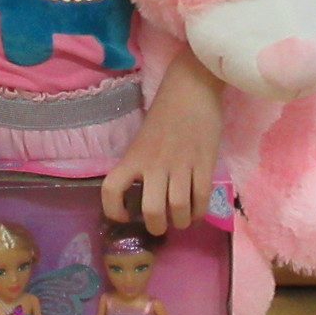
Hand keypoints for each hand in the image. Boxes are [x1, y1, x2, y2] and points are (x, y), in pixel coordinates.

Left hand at [102, 48, 220, 234]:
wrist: (191, 88)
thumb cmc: (165, 113)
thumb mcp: (143, 139)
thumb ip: (141, 164)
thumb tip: (144, 196)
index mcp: (134, 156)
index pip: (111, 188)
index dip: (112, 210)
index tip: (123, 216)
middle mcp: (154, 163)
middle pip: (151, 209)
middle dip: (156, 226)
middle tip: (159, 226)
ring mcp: (181, 164)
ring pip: (178, 208)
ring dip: (180, 222)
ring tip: (180, 220)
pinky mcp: (204, 163)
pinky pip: (201, 198)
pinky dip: (198, 212)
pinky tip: (195, 211)